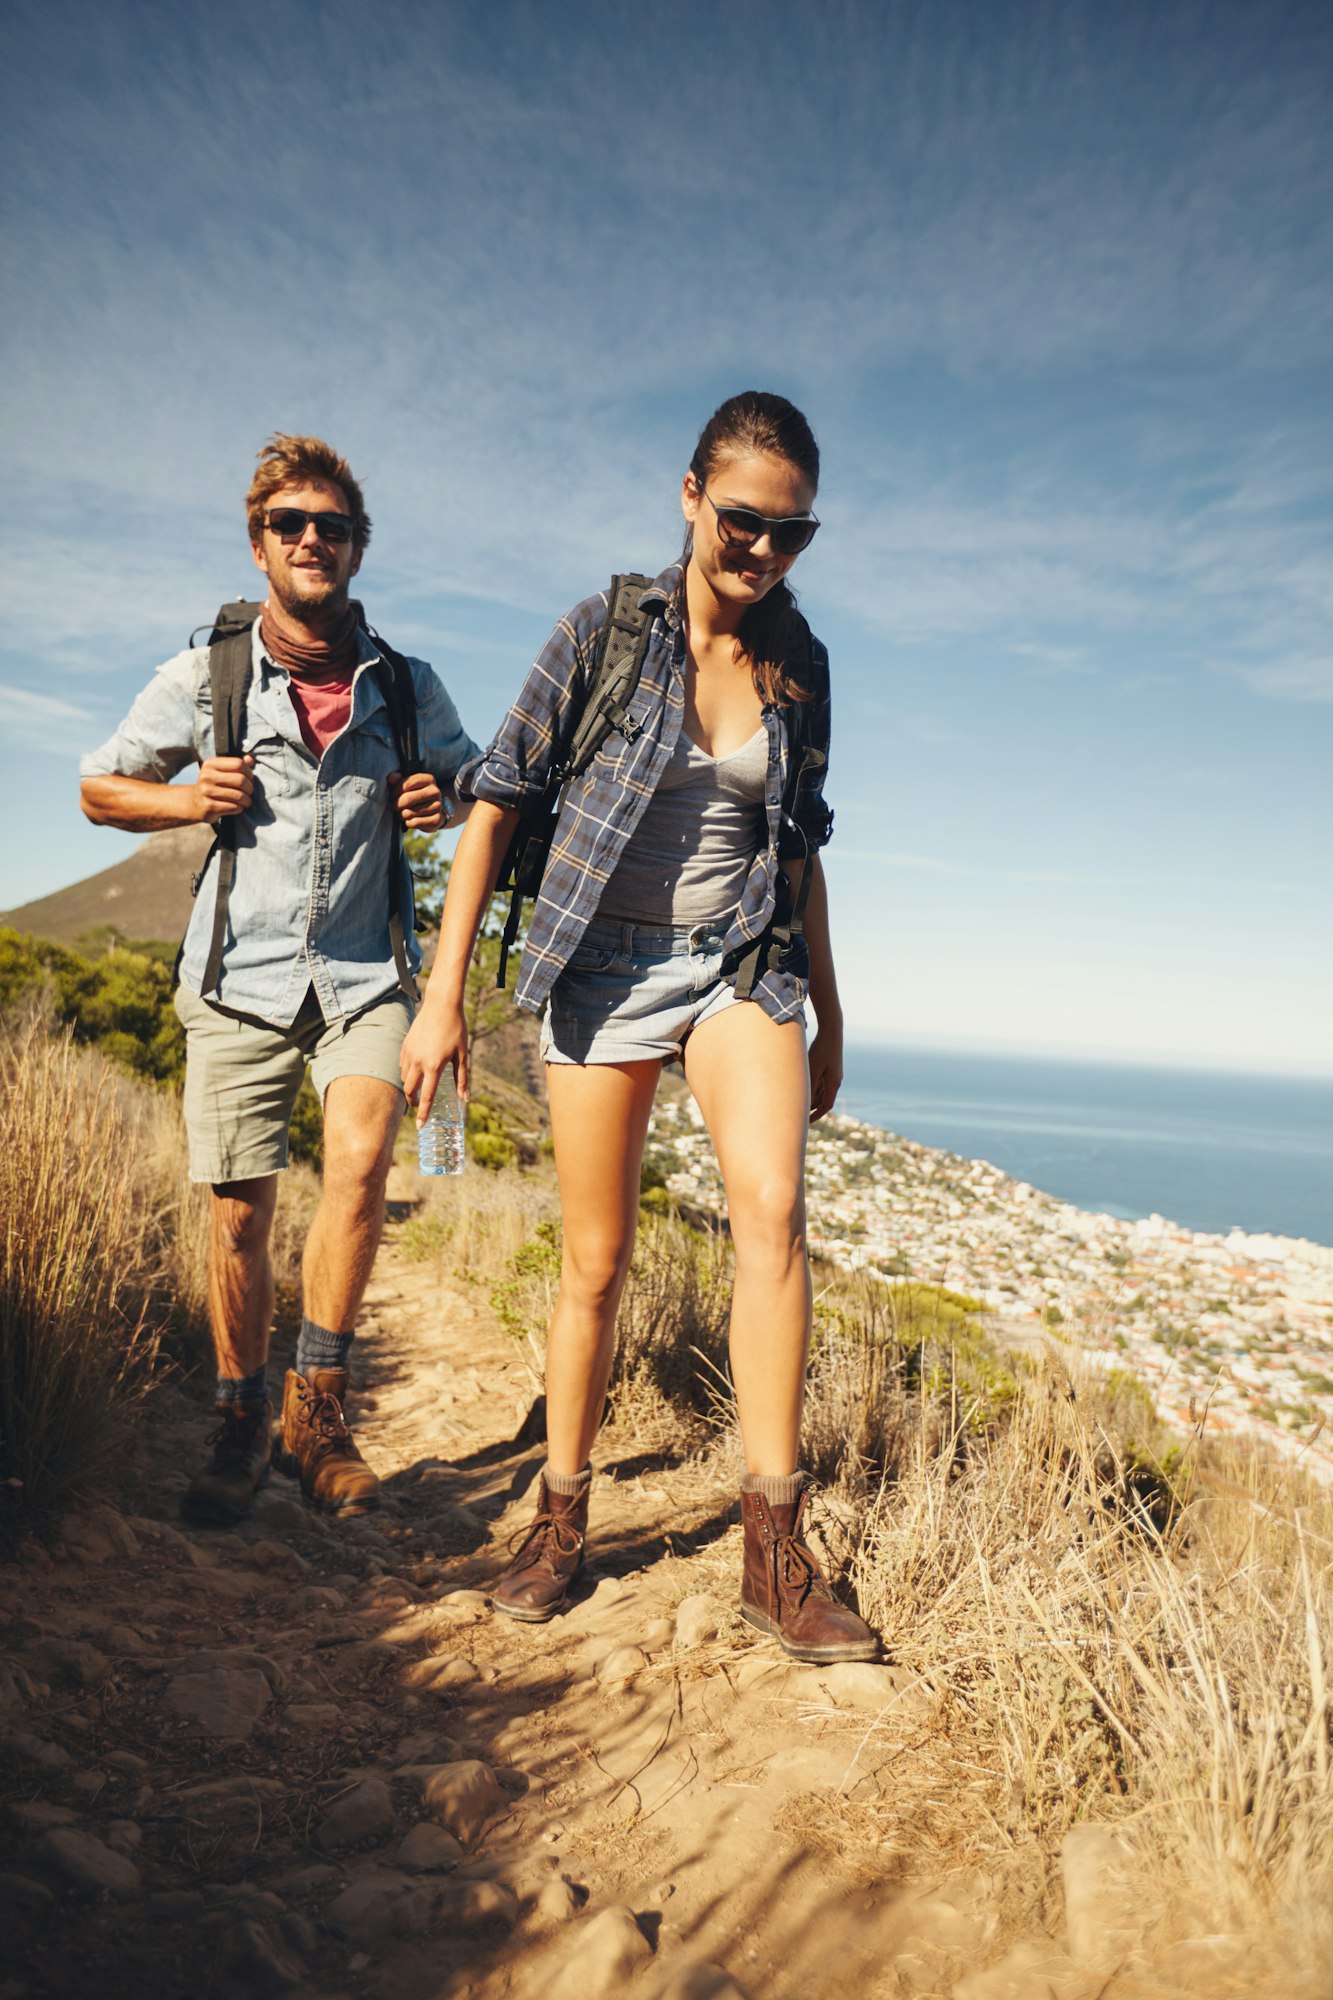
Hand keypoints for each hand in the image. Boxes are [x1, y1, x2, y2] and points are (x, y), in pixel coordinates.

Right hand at [193, 756, 255, 823]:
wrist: (195, 804)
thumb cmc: (213, 786)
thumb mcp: (221, 772)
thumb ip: (236, 765)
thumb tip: (250, 759)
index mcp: (210, 764)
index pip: (238, 763)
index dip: (249, 772)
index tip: (249, 779)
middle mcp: (206, 776)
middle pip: (240, 780)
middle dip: (250, 788)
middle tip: (249, 792)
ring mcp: (206, 792)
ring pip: (239, 795)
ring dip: (247, 800)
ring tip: (246, 801)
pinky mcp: (209, 807)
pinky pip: (234, 807)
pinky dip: (240, 808)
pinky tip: (238, 807)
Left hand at [390, 769, 444, 831]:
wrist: (433, 811)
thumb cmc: (416, 795)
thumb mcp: (408, 785)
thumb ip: (398, 780)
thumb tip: (391, 777)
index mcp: (429, 779)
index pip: (405, 785)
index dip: (395, 791)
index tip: (393, 795)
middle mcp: (435, 792)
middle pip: (407, 799)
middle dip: (396, 805)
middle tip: (395, 806)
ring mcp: (438, 806)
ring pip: (409, 813)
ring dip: (401, 815)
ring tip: (402, 813)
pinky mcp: (437, 820)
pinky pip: (415, 823)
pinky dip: (408, 823)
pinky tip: (409, 820)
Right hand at [400, 997, 469, 1120]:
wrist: (442, 1004)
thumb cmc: (456, 1028)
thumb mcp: (463, 1054)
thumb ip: (462, 1078)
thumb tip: (465, 1098)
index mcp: (434, 1066)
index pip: (427, 1096)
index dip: (424, 1113)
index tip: (420, 1126)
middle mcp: (418, 1061)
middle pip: (410, 1089)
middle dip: (413, 1101)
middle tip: (419, 1106)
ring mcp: (409, 1052)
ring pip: (403, 1077)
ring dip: (409, 1086)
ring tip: (418, 1088)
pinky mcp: (405, 1044)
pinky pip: (402, 1064)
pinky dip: (406, 1072)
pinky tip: (415, 1071)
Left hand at [808, 1025, 842, 1122]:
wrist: (831, 1030)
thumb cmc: (821, 1048)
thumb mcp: (813, 1068)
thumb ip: (809, 1085)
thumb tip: (803, 1101)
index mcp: (834, 1083)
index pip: (826, 1105)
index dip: (816, 1115)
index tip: (806, 1122)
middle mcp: (836, 1080)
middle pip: (824, 1099)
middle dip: (812, 1108)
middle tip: (799, 1114)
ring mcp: (834, 1073)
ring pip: (822, 1090)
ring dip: (812, 1097)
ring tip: (797, 1101)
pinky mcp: (831, 1066)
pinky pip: (822, 1081)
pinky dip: (813, 1086)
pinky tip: (803, 1085)